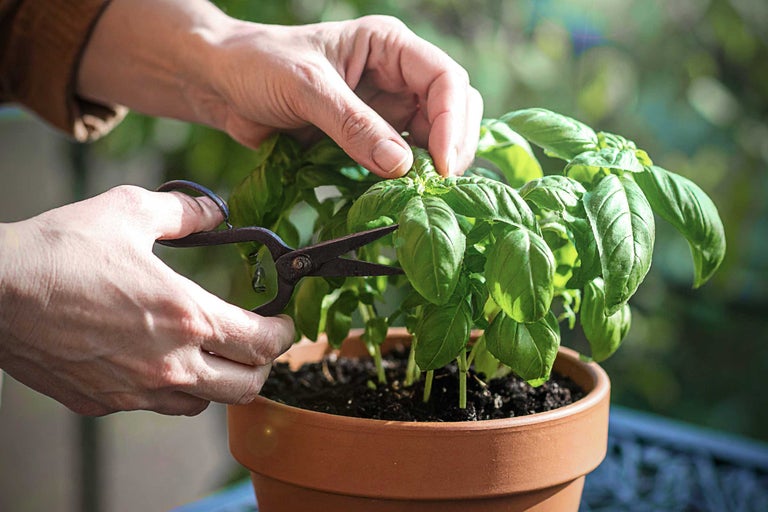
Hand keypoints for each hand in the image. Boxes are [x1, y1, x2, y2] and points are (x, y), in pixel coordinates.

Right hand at [0, 186, 294, 415]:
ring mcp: (135, 390)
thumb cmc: (59, 252)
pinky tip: (159, 364)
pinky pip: (154, 407)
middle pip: (245, 387)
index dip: (283, 333)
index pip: (261, 342)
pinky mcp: (102, 402)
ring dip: (217, 382)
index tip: (284, 324)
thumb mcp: (129, 211)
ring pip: (202, 405)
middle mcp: (168, 364)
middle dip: (262, 366)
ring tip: (211, 356)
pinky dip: (171, 390)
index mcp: (186, 316)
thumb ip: (184, 213)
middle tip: (257, 345)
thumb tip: (212, 212)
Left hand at [77, 1, 482, 176]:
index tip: (442, 164)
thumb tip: (401, 166)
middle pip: (450, 111)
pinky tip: (400, 196)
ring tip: (423, 196)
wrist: (221, 84)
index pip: (444, 80)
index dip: (451, 122)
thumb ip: (353, 124)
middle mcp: (395, 76)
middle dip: (451, 146)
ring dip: (431, 168)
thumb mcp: (307, 87)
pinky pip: (399, 162)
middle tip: (440, 186)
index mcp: (388, 46)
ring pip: (430, 140)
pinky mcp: (367, 139)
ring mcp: (384, 110)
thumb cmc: (258, 65)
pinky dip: (404, 181)